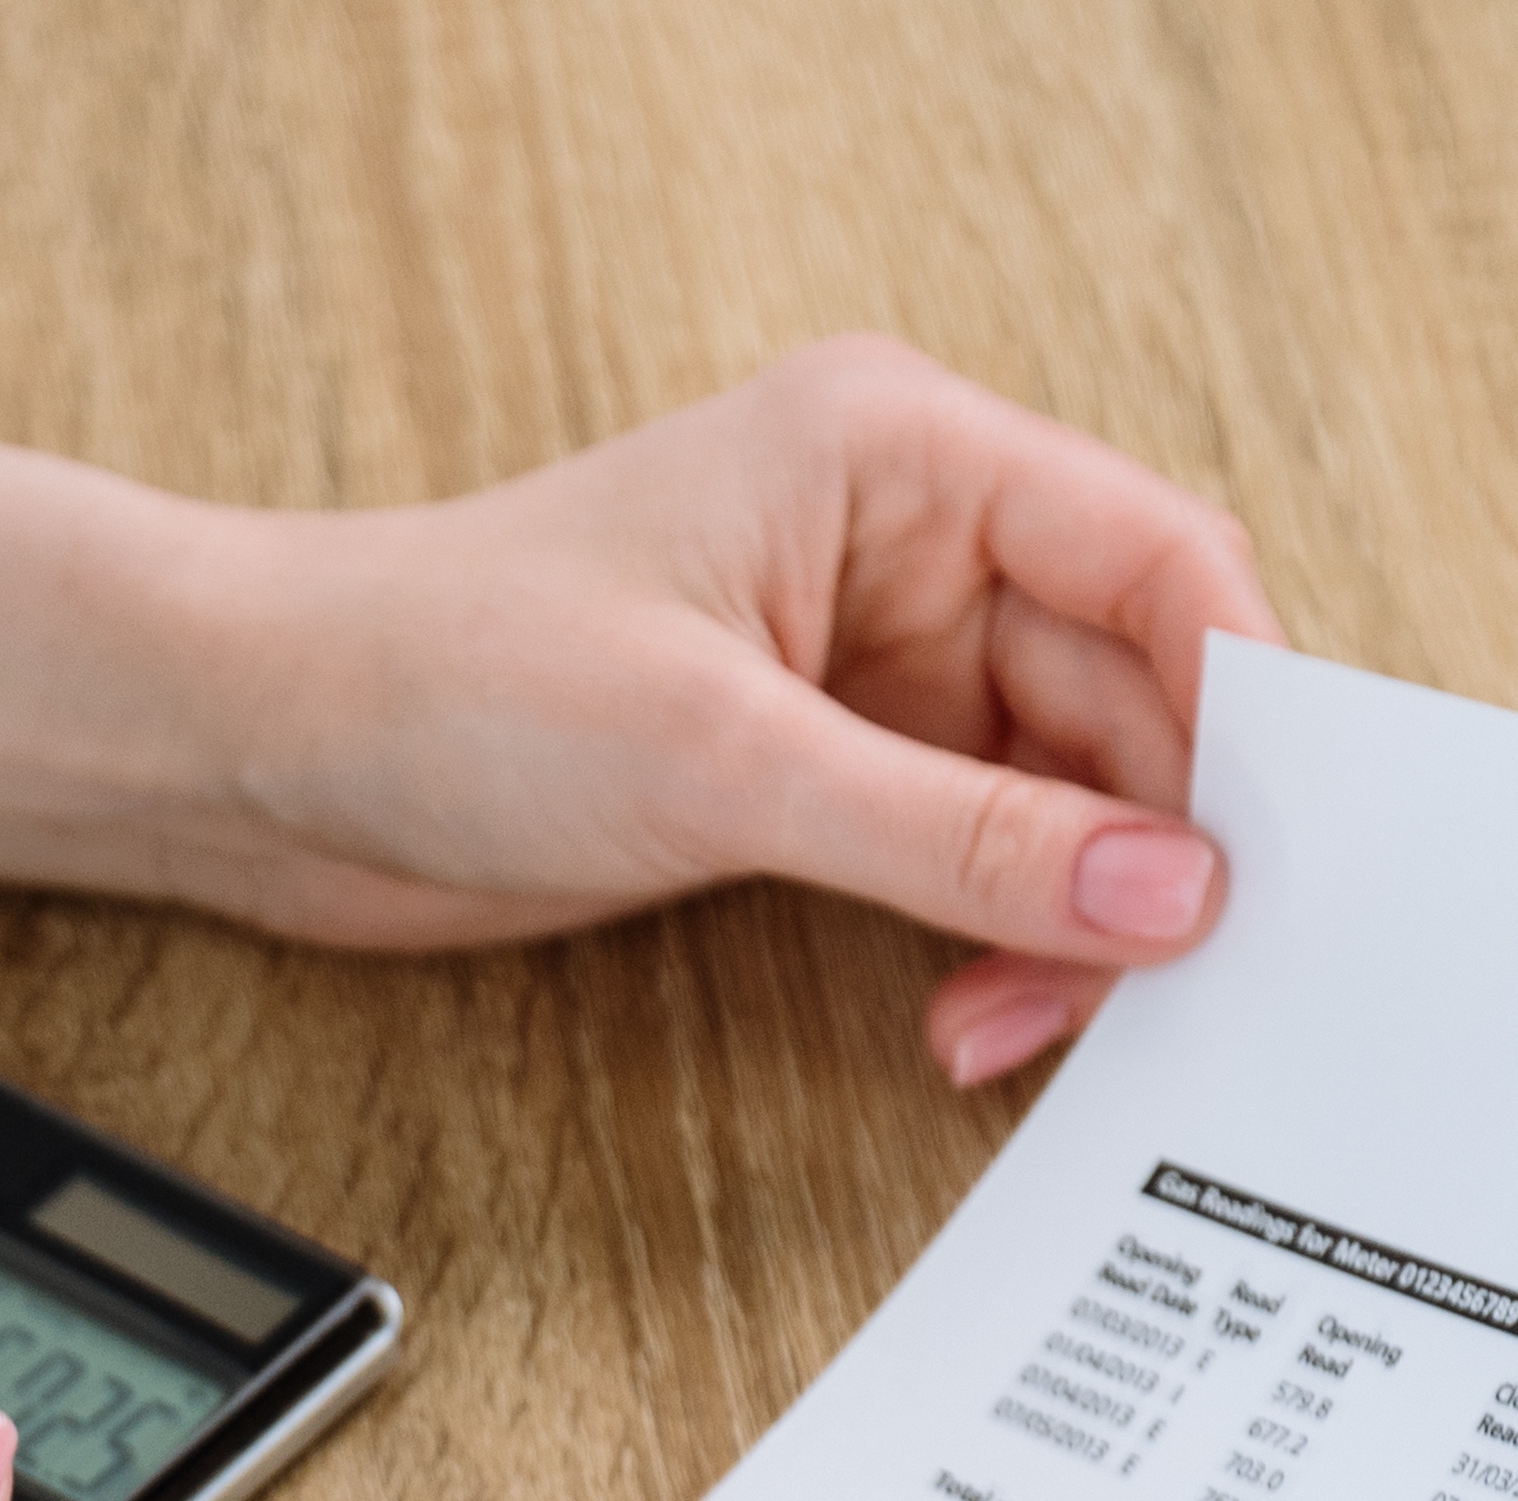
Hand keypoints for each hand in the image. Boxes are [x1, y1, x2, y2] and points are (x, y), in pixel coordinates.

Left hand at [163, 337, 1282, 1079]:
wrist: (259, 750)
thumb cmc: (440, 675)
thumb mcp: (724, 758)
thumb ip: (957, 834)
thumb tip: (1164, 893)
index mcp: (902, 454)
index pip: (1159, 563)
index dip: (1237, 715)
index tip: (1258, 863)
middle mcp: (903, 543)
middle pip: (1125, 699)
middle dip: (1136, 856)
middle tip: (1135, 997)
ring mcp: (861, 663)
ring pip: (1055, 796)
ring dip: (1058, 921)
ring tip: (1004, 1029)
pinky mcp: (810, 770)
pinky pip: (965, 852)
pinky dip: (987, 938)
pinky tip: (970, 1016)